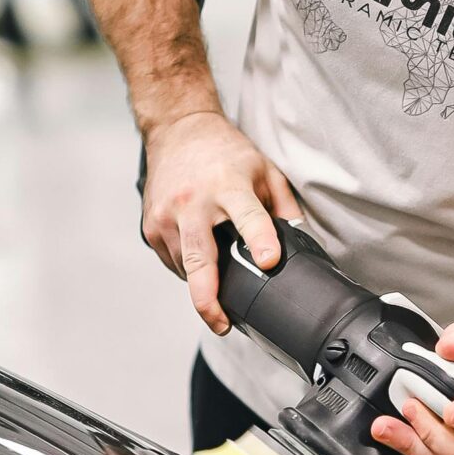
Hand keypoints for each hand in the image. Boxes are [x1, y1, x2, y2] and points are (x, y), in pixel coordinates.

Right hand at [141, 112, 298, 332]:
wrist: (178, 131)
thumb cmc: (226, 153)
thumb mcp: (265, 171)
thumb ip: (284, 208)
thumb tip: (301, 246)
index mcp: (229, 186)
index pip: (248, 217)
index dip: (260, 241)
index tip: (268, 262)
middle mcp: (194, 203)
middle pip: (199, 259)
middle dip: (209, 298)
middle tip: (223, 323)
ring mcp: (167, 216)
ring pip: (185, 269)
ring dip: (202, 284)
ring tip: (218, 288)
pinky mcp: (151, 226)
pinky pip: (172, 262)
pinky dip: (187, 269)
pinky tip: (200, 260)